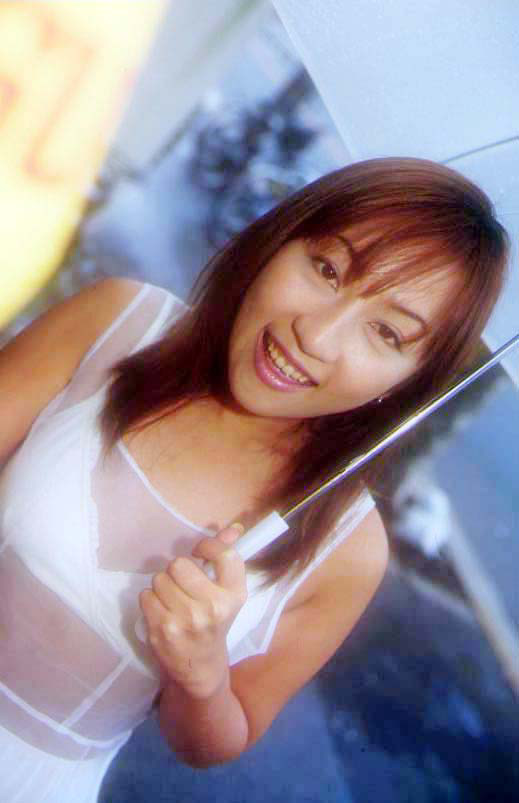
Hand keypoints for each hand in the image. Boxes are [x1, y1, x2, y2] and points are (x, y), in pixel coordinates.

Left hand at [139, 523, 246, 699]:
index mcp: (234, 595)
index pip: (225, 554)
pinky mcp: (162, 630)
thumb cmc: (214, 623)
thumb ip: (226, 558)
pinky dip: (151, 600)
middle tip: (182, 584)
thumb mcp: (227, 593)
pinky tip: (162, 611)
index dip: (208, 545)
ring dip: (162, 585)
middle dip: (177, 570)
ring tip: (172, 599)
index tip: (199, 551)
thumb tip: (232, 527)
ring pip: (159, 579)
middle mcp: (213, 607)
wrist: (201, 668)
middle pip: (179, 564)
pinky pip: (146, 596)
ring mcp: (186, 620)